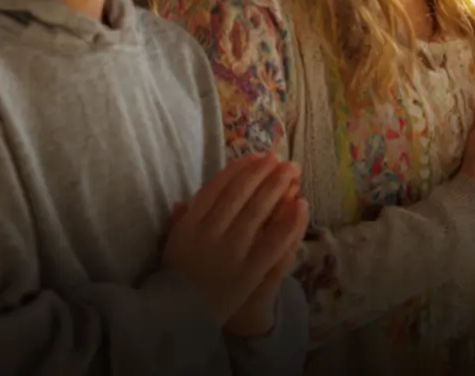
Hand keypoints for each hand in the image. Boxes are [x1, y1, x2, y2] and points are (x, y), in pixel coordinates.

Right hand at [161, 153, 307, 323]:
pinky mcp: (250, 269)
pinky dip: (290, 220)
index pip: (217, 186)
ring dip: (278, 186)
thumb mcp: (173, 245)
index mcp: (189, 223)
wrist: (183, 318)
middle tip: (281, 160)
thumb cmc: (180, 277)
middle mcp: (209, 233)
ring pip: (259, 210)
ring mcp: (231, 251)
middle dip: (263, 172)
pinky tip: (302, 203)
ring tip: (292, 171)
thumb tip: (185, 198)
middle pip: (241, 193)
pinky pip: (275, 240)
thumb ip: (180, 220)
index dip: (240, 168)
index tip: (257, 156)